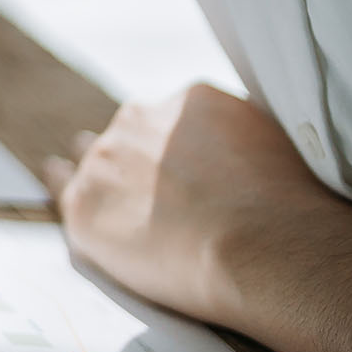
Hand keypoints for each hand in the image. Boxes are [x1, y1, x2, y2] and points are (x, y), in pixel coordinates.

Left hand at [45, 82, 351, 351]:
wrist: (264, 249)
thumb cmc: (290, 208)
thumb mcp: (279, 145)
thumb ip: (246, 138)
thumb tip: (248, 149)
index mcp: (189, 102)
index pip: (172, 121)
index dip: (177, 150)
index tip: (187, 173)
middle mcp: (141, 120)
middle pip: (130, 136)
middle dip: (139, 160)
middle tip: (157, 195)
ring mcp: (105, 160)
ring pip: (93, 160)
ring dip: (102, 176)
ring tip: (110, 195)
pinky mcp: (83, 204)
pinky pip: (63, 189)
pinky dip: (67, 190)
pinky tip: (61, 186)